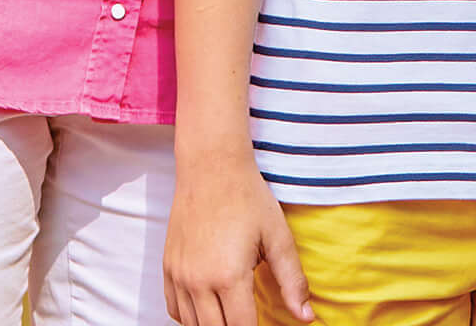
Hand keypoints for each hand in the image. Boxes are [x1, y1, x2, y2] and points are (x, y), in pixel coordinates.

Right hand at [164, 153, 307, 325]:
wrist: (211, 166)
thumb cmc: (247, 197)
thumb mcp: (278, 237)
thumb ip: (292, 280)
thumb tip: (306, 317)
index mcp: (228, 276)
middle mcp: (198, 281)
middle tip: (250, 318)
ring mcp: (179, 275)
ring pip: (192, 325)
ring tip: (233, 315)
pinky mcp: (168, 267)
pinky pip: (174, 310)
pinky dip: (191, 318)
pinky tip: (209, 309)